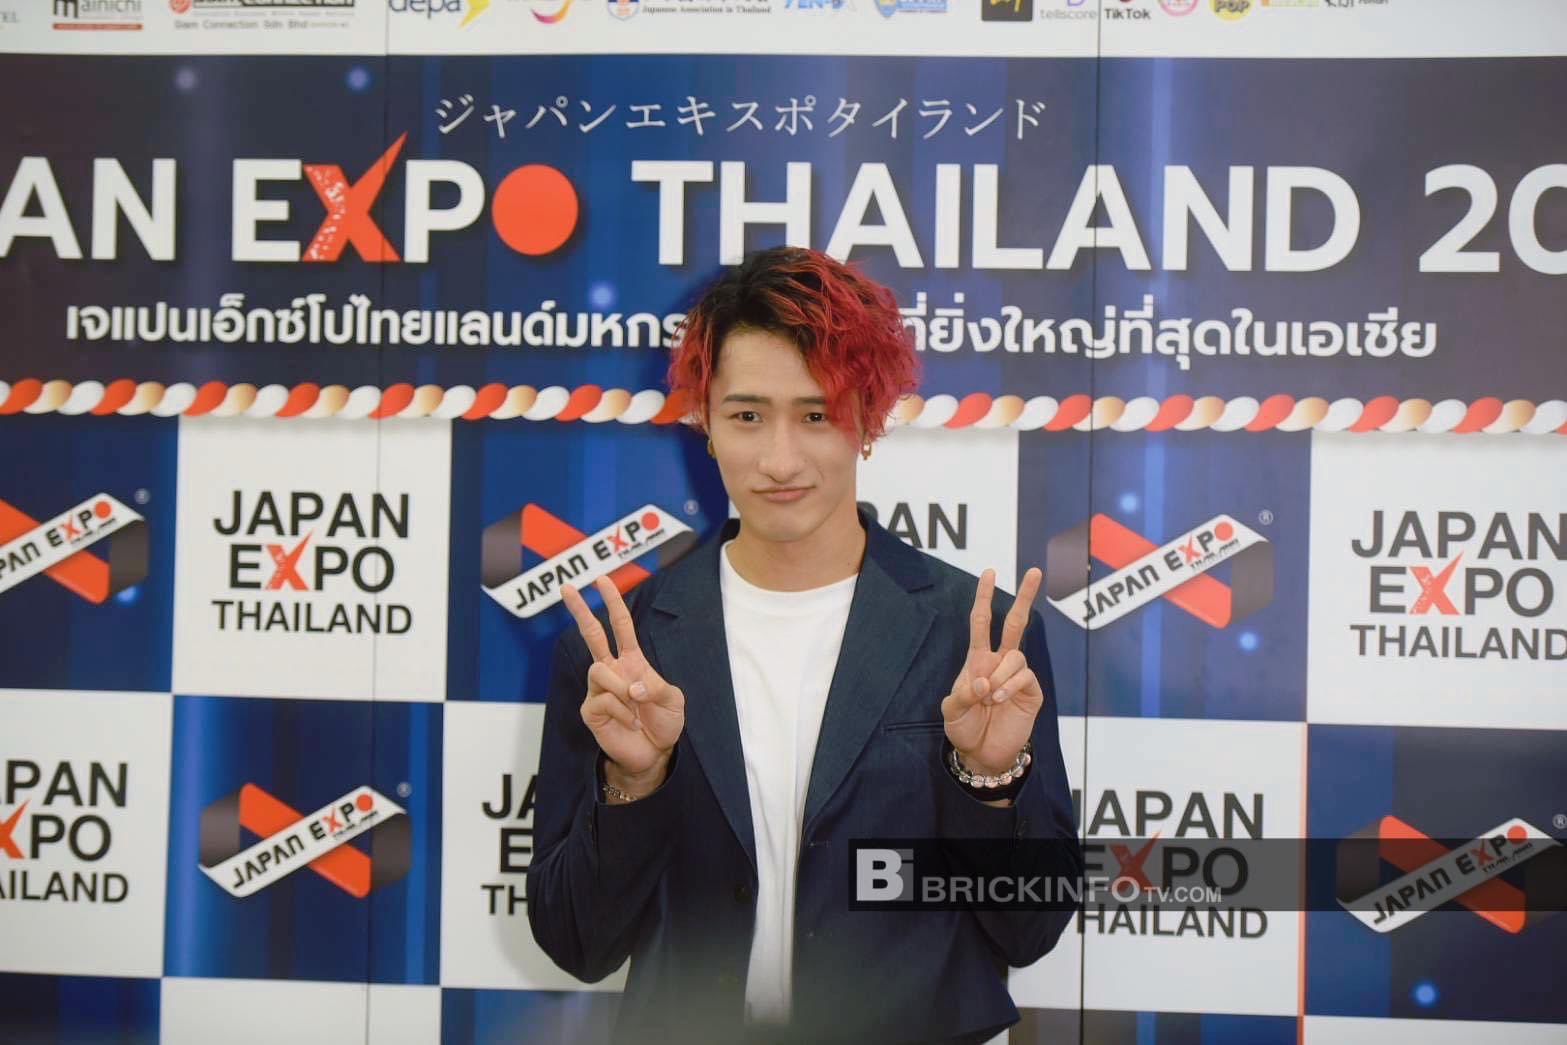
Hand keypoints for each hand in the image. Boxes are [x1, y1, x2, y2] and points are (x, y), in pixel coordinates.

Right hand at [561, 576, 684, 795]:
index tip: (601, 580)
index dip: (612, 603)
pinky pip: (602, 700)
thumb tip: (631, 687)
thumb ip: (656, 687)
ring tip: (634, 707)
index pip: (620, 626)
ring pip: (598, 670)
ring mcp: (598, 690)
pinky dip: (622, 712)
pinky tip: (629, 723)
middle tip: (566, 586)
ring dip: (619, 687)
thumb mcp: (673, 700)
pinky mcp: (591, 710)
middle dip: (580, 610)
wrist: (655, 754)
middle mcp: (612, 671)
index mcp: (632, 661)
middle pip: (591, 634)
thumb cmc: (664, 723)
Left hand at [940, 567, 1045, 777]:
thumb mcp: (952, 710)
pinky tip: (1000, 700)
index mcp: (978, 659)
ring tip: (990, 697)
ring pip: (1016, 655)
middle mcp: (1000, 662)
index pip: (983, 621)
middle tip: (1035, 570)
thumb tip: (984, 680)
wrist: (983, 754)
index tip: (990, 572)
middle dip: (1026, 596)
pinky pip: (1024, 676)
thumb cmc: (964, 728)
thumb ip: (963, 694)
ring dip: (1000, 675)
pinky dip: (1009, 686)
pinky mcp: (1031, 691)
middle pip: (1016, 623)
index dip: (985, 597)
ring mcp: (1017, 676)